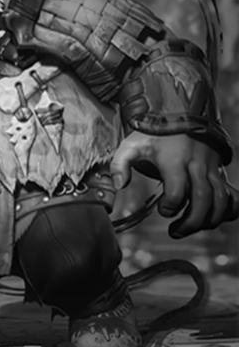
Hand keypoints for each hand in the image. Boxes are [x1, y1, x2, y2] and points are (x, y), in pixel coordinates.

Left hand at [110, 131, 237, 238]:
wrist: (179, 114)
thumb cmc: (153, 134)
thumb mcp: (131, 145)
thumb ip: (120, 164)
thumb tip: (119, 185)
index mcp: (173, 159)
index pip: (177, 188)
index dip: (170, 205)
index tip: (162, 210)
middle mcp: (196, 165)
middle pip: (203, 199)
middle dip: (191, 221)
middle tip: (175, 231)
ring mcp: (211, 169)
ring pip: (221, 200)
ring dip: (209, 221)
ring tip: (190, 228)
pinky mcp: (220, 173)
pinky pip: (233, 195)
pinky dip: (230, 210)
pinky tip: (215, 218)